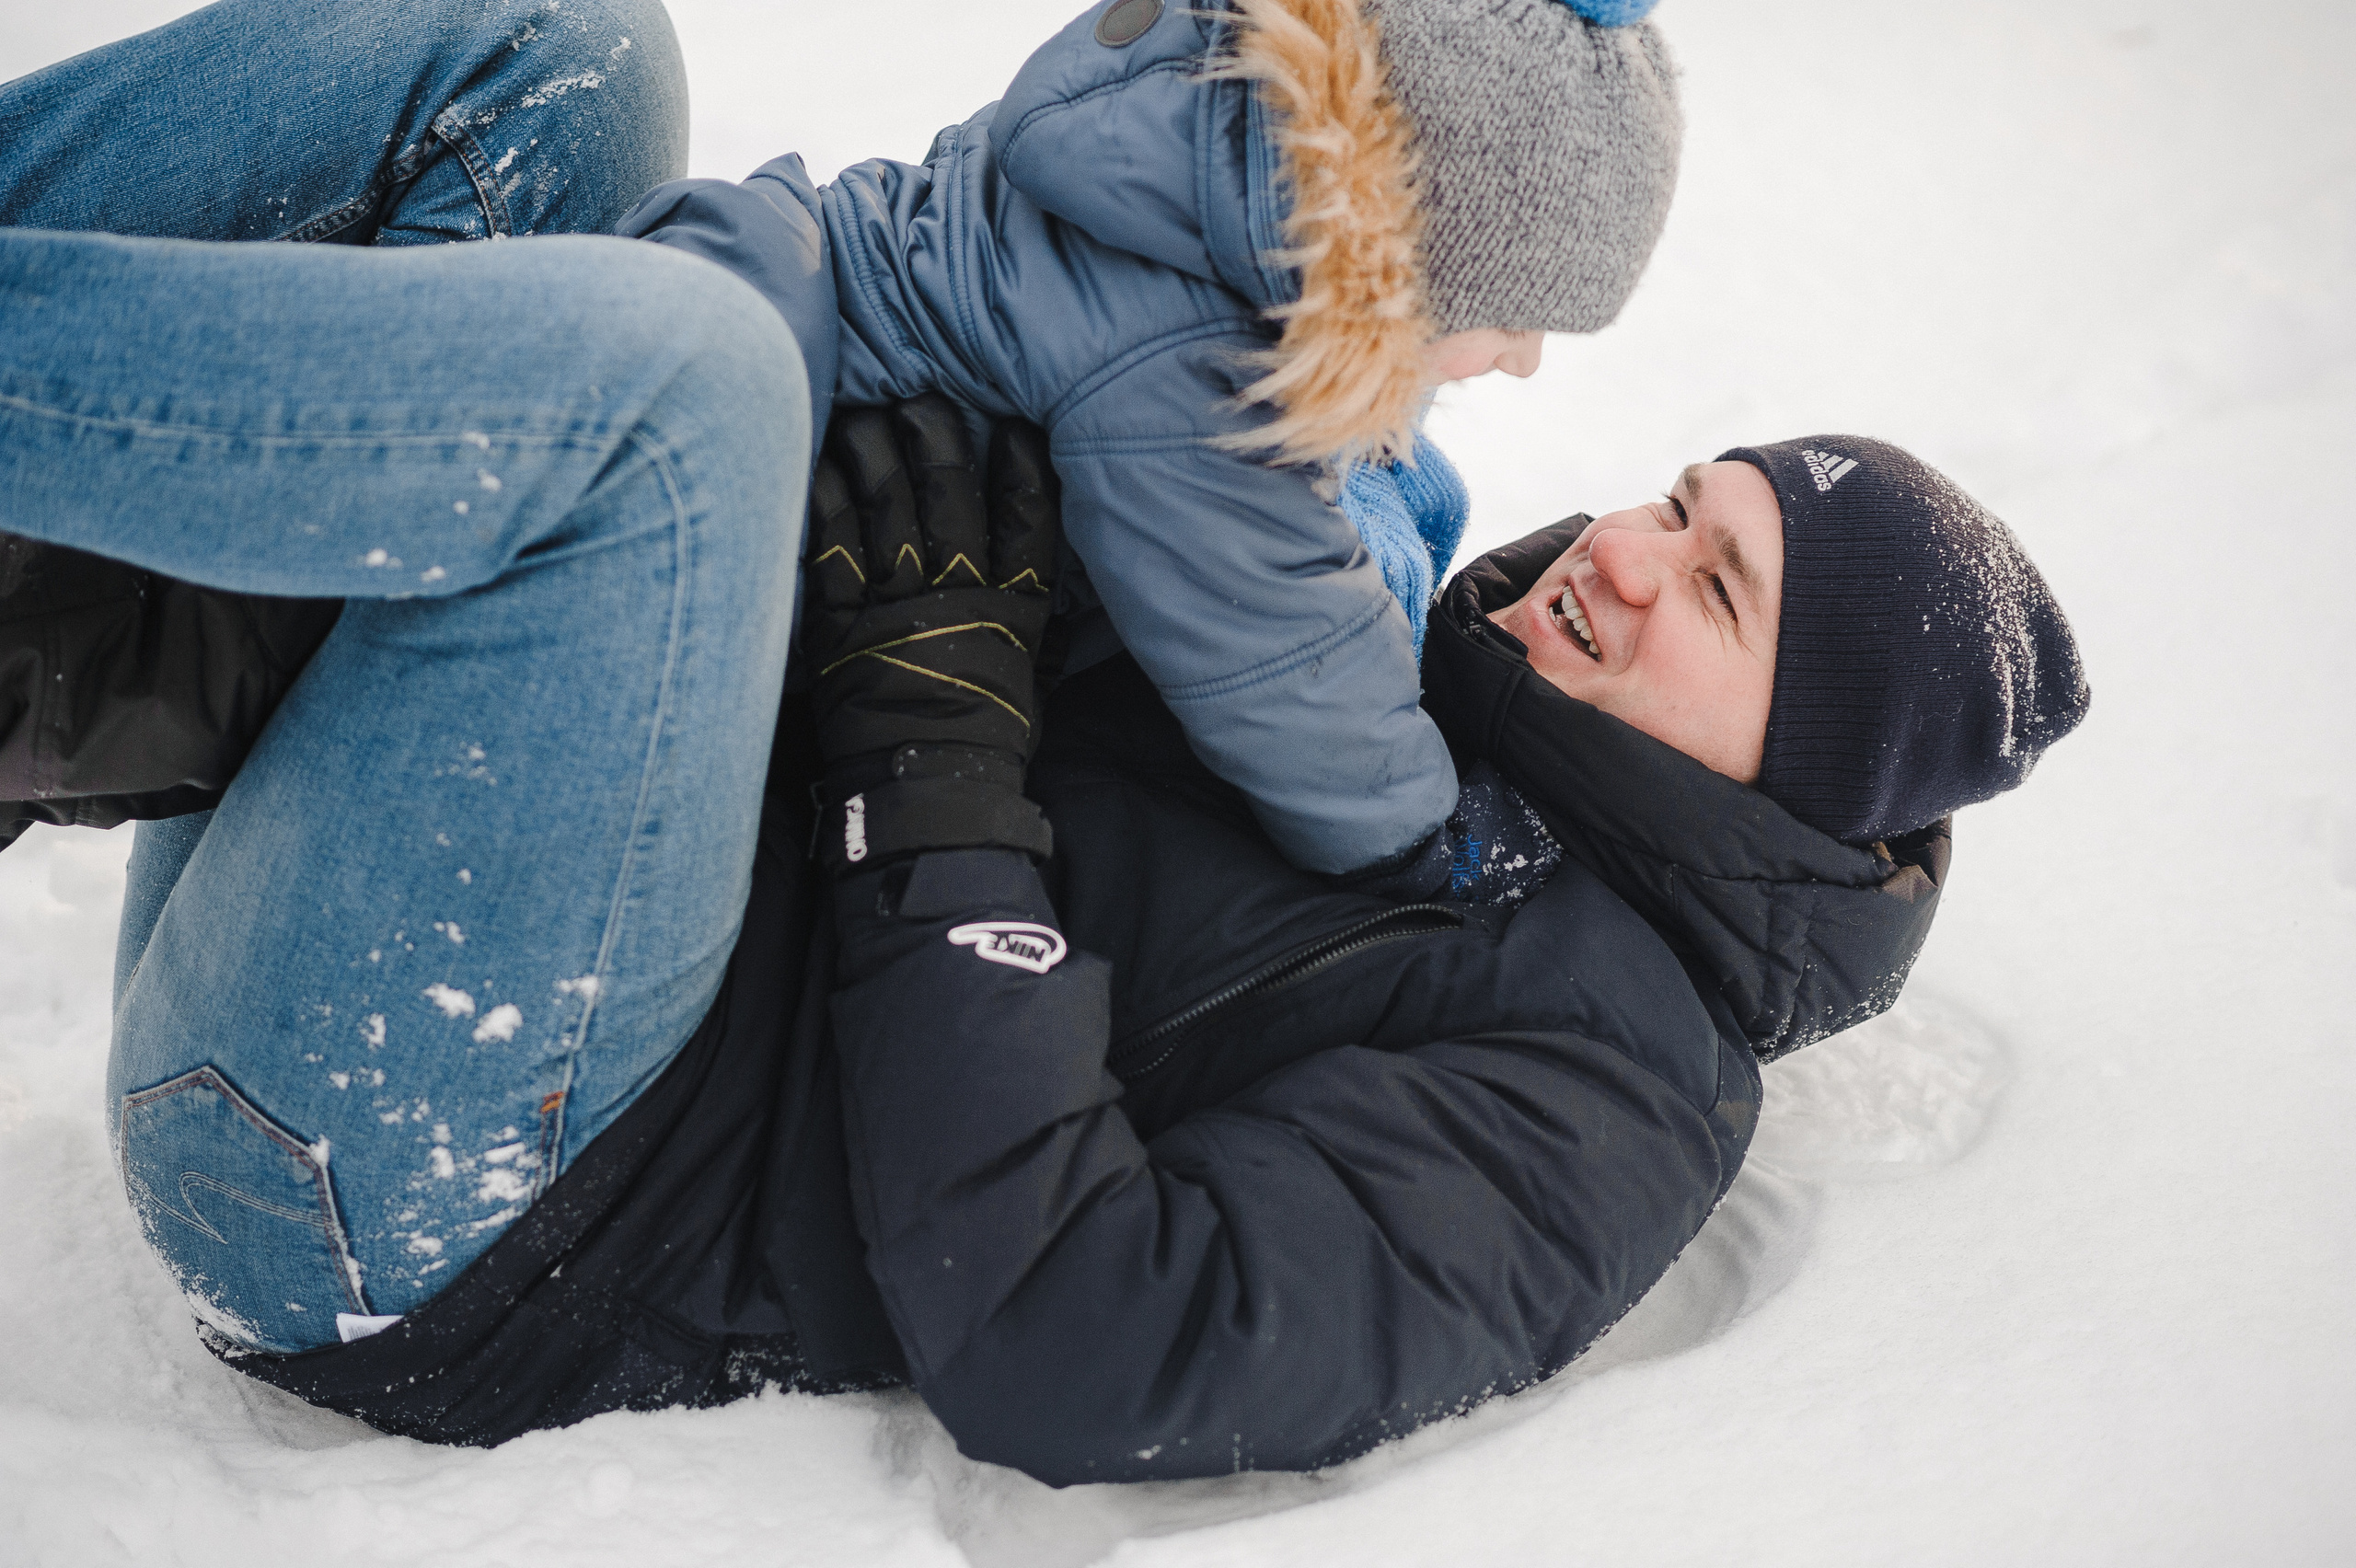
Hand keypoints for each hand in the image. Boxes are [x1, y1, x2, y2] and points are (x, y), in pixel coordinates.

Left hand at [803, 395, 1061, 867]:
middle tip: (922, 395)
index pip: (1027, 522)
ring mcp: (896, 611)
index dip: (1021, 467)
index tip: (1013, 423)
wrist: (931, 800)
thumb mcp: (1036, 672)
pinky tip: (823, 463)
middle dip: (935, 438)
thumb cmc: (991, 736)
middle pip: (949, 499)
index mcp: (1015, 610)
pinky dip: (826, 502)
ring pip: (887, 511)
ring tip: (866, 410)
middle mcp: (958, 599)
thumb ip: (1040, 613)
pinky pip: (832, 550)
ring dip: (875, 453)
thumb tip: (1048, 558)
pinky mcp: (842, 630)